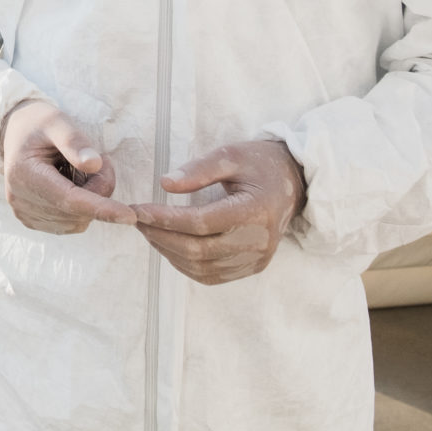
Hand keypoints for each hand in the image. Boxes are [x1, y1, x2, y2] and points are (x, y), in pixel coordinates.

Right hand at [2, 98, 135, 233]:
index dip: (101, 208)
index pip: (69, 199)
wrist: (15, 132)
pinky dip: (80, 210)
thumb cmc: (38, 123)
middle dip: (99, 191)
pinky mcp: (31, 220)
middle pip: (76, 211)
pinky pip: (69, 224)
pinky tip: (72, 185)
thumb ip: (74, 141)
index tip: (129, 215)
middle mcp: (20, 199)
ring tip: (82, 170)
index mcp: (24, 173)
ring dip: (91, 201)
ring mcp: (24, 213)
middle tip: (101, 161)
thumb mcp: (57, 120)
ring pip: (76, 221)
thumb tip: (95, 165)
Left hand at [132, 140, 305, 284]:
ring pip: (202, 267)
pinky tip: (169, 246)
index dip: (165, 219)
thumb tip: (165, 184)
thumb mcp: (230, 155)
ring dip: (169, 252)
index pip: (200, 223)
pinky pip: (212, 275)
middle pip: (198, 250)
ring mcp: (256, 259)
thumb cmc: (259, 164)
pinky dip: (185, 264)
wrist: (293, 182)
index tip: (138, 209)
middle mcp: (258, 242)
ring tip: (149, 231)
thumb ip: (198, 169)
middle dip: (160, 236)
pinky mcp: (252, 267)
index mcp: (254, 211)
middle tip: (138, 221)